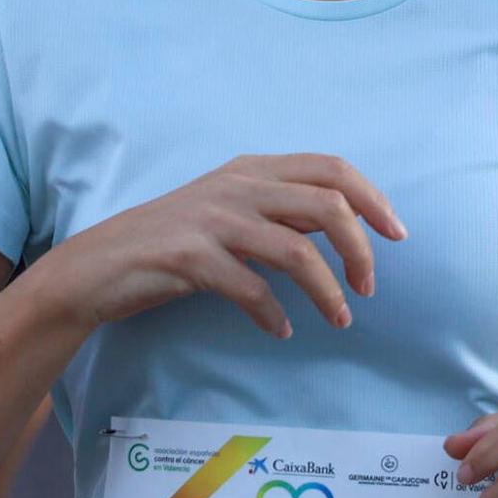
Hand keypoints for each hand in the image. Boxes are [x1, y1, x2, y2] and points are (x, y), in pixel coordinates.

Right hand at [29, 154, 406, 340]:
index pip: (330, 167)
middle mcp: (237, 185)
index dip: (373, 197)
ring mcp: (212, 219)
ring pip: (296, 250)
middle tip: (369, 286)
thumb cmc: (173, 240)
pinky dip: (276, 314)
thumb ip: (280, 208)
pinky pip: (252, 288)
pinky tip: (282, 329)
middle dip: (361, 248)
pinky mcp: (190, 257)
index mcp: (251, 168)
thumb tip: (343, 222)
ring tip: (340, 319)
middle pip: (326, 204)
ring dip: (328, 291)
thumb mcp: (230, 209)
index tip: (397, 234)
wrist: (100, 263)